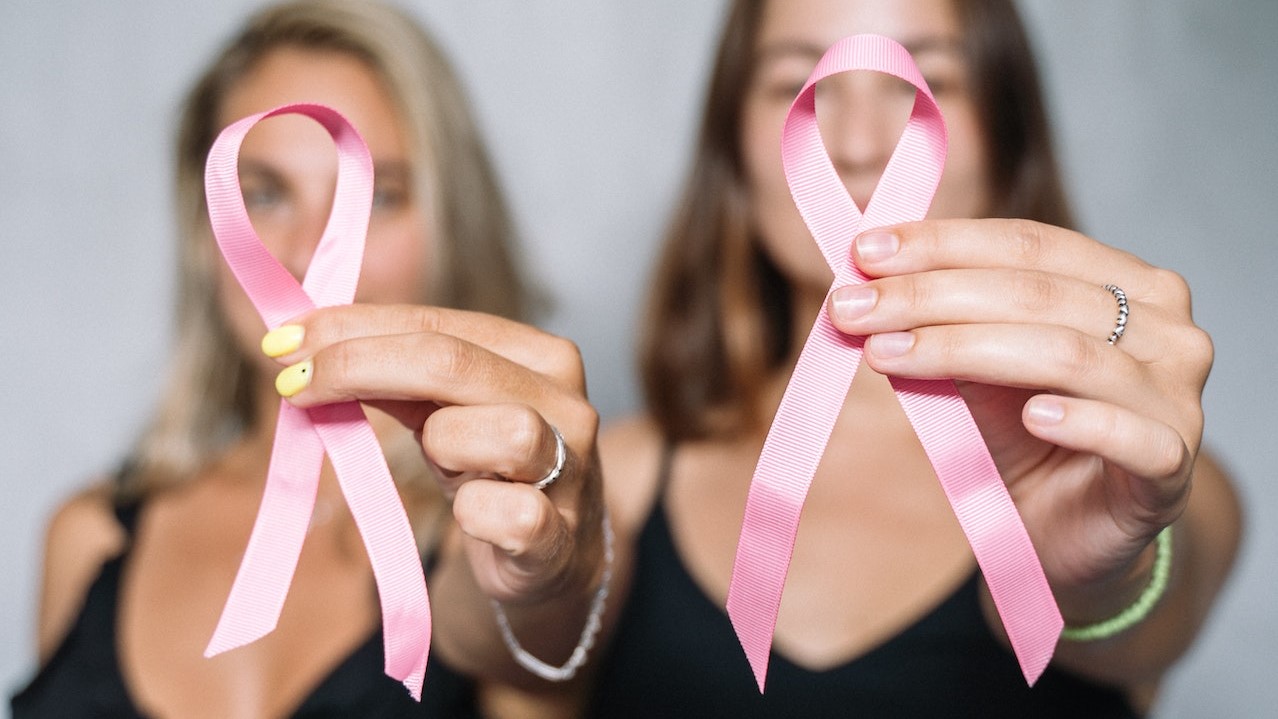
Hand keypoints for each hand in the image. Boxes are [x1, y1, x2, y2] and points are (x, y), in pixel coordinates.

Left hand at [264, 304, 604, 605]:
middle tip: (293, 383)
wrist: (548, 557)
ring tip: (439, 461)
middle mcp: (566, 403)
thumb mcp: (443, 413)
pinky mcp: (561, 537)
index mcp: (540, 356)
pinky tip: (470, 514)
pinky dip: (479, 513)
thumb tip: (301, 344)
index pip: (438, 323)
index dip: (353, 327)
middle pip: (454, 363)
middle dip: (359, 366)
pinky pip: (515, 516)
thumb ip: (390, 374)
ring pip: (504, 432)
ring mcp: (572, 470)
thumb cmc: (488, 473)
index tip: (284, 340)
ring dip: (445, 444)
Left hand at [826, 219, 1210, 614]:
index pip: (1029, 245)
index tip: (864, 250)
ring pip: (1068, 355)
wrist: (1071, 534)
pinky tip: (1031, 417)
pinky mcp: (1173, 465)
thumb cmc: (1029, 440)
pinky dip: (1079, 420)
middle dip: (930, 297)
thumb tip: (863, 288)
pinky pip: (1130, 434)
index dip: (943, 243)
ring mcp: (1178, 395)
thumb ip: (940, 325)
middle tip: (851, 309)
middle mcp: (1167, 328)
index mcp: (1129, 283)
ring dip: (964, 350)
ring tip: (887, 355)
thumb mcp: (977, 371)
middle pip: (1037, 294)